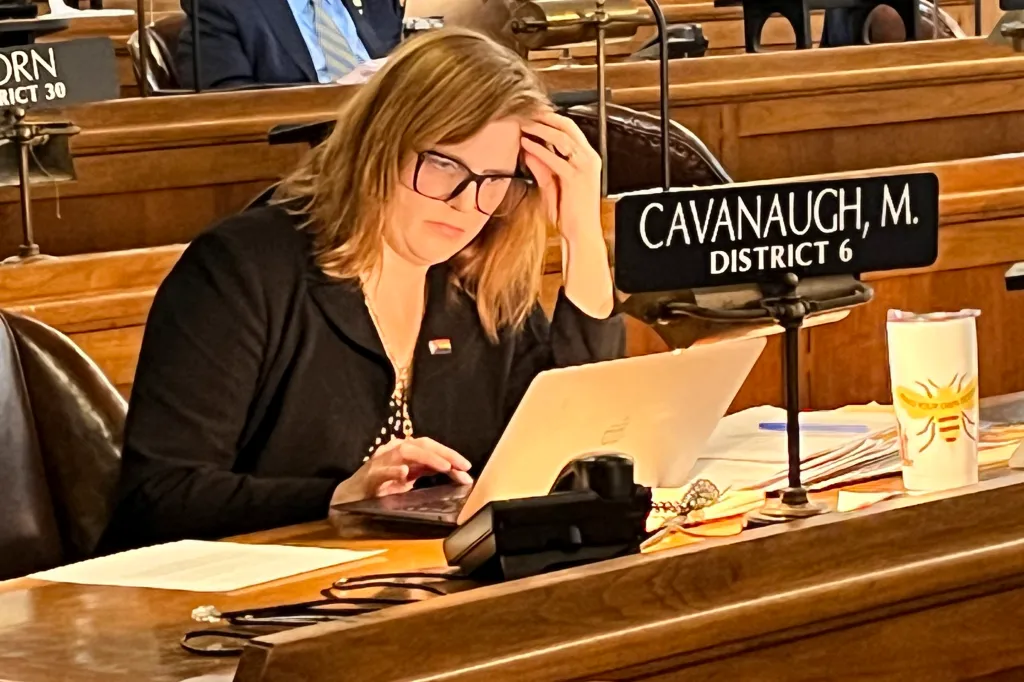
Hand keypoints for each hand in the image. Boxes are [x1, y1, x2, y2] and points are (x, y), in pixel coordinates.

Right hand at [331, 437, 473, 504]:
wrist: (349, 497)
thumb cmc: (380, 486)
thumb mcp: (408, 477)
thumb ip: (428, 470)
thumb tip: (457, 472)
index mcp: (404, 451)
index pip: (430, 446)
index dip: (450, 453)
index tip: (467, 467)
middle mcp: (393, 451)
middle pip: (421, 444)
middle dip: (445, 453)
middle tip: (462, 466)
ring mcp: (380, 462)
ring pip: (405, 452)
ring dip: (427, 458)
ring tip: (444, 466)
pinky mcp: (369, 477)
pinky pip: (381, 472)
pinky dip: (393, 471)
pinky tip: (404, 474)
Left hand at [521, 111, 613, 318]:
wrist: (580, 233)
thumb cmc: (569, 213)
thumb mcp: (551, 185)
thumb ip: (541, 167)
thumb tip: (528, 150)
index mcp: (586, 158)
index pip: (569, 129)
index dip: (551, 119)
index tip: (532, 114)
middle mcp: (588, 158)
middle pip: (567, 127)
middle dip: (546, 117)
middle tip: (526, 111)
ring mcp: (584, 167)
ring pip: (562, 138)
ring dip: (541, 128)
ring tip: (524, 124)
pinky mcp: (576, 178)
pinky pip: (556, 158)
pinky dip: (540, 149)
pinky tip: (527, 145)